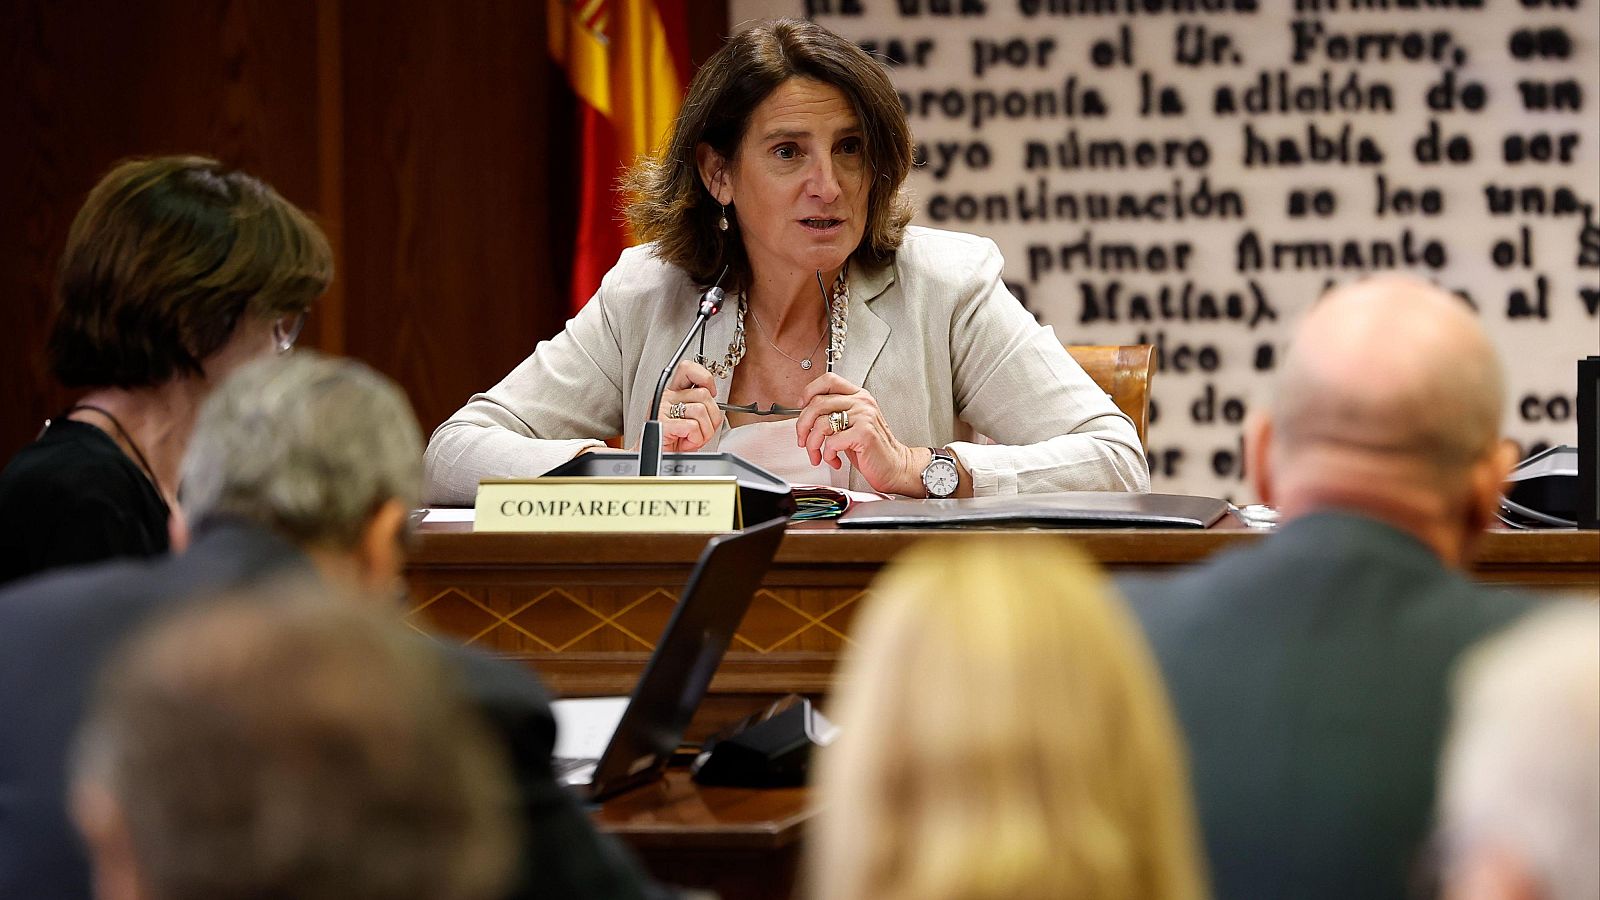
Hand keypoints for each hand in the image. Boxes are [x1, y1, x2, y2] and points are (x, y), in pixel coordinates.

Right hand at [658, 359, 724, 451]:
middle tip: (702, 430)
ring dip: (704, 432)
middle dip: (712, 417)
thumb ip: (701, 404)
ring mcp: (662, 409)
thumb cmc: (674, 442)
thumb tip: (714, 399)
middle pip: (704, 394)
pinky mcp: (662, 424)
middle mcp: (666, 398)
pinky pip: (692, 426)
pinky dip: (695, 439)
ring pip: (701, 410)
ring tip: (692, 438)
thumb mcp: (690, 418)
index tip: (711, 394)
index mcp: (673, 393)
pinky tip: (685, 442)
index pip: (688, 369)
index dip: (705, 378)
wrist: (657, 460)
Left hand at [794, 373, 919, 494]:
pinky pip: (832, 442)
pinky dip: (828, 454)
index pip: (828, 380)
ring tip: (817, 454)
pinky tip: (835, 460)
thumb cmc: (871, 449)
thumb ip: (834, 414)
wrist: (894, 467)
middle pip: (817, 403)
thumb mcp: (851, 425)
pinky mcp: (864, 433)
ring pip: (821, 423)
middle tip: (803, 439)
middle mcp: (862, 402)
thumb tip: (806, 414)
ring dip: (813, 444)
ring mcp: (864, 416)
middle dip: (803, 425)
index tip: (801, 406)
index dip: (809, 392)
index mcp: (858, 396)